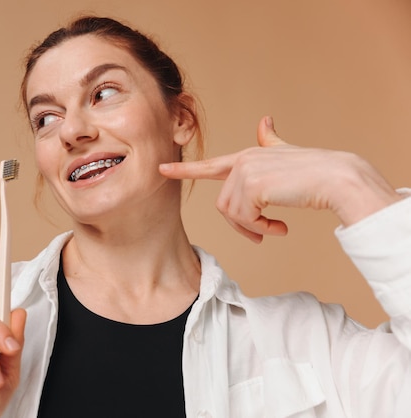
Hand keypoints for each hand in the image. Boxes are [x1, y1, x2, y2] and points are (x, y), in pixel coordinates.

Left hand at [160, 116, 400, 241]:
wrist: (337, 178)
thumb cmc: (315, 171)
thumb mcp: (286, 155)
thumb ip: (270, 143)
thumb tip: (264, 121)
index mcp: (247, 156)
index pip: (210, 165)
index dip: (185, 169)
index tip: (162, 169)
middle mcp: (242, 161)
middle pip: (224, 204)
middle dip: (241, 225)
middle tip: (262, 234)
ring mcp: (246, 172)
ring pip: (232, 213)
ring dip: (253, 228)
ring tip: (273, 228)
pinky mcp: (253, 185)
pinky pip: (244, 218)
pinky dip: (261, 228)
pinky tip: (279, 227)